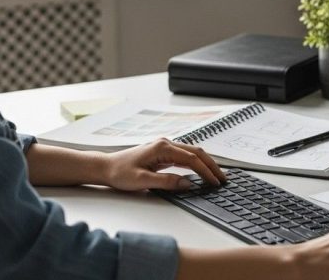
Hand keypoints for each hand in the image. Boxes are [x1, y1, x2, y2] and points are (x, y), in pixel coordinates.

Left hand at [98, 138, 226, 191]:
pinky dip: (196, 164)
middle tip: (223, 179)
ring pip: (192, 153)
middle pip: (196, 152)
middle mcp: (166, 144)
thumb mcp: (142, 181)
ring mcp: (165, 147)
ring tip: (216, 176)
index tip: (215, 182)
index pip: (192, 159)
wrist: (105, 167)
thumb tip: (188, 183)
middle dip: (211, 165)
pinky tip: (202, 171)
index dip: (206, 171)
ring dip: (206, 164)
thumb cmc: (120, 173)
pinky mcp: (163, 153)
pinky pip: (185, 156)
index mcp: (162, 148)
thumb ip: (166, 182)